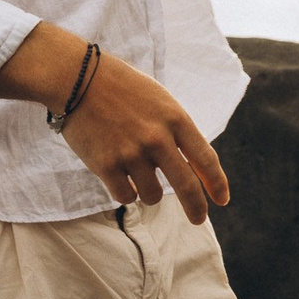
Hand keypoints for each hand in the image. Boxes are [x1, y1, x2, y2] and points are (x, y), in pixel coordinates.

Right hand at [56, 55, 232, 223]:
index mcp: (176, 118)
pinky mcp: (106, 165)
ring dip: (150, 192)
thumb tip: (192, 167)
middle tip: (198, 219)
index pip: (206, 159)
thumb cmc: (122, 88)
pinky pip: (125, 196)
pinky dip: (125, 192)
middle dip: (196, 208)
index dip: (217, 183)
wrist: (76, 78)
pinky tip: (119, 177)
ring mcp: (131, 153)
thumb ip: (177, 130)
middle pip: (186, 186)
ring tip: (137, 174)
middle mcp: (157, 137)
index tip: (222, 199)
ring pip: (153, 195)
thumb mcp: (160, 100)